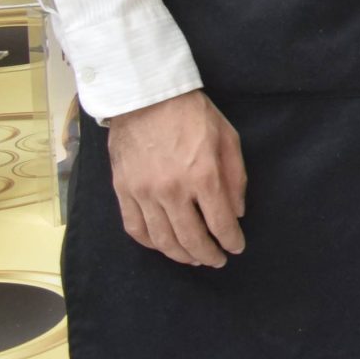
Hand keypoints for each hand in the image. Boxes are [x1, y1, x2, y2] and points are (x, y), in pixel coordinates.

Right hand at [105, 90, 246, 267]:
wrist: (146, 97)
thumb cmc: (193, 114)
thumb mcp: (228, 139)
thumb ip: (235, 178)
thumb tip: (236, 213)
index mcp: (203, 176)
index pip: (220, 223)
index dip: (231, 241)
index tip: (236, 248)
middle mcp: (172, 190)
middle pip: (191, 238)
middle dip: (207, 255)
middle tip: (217, 261)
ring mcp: (143, 193)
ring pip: (162, 240)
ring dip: (180, 255)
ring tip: (193, 259)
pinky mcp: (123, 191)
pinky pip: (135, 228)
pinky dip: (150, 244)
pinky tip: (163, 246)